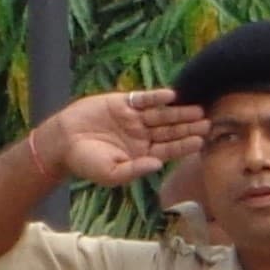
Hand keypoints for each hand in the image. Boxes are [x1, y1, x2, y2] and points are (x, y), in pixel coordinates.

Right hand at [35, 89, 204, 185]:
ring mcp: (133, 119)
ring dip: (179, 113)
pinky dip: (156, 97)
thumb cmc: (86, 162)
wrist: (61, 141)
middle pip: (170, 131)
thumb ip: (135, 170)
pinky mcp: (122, 103)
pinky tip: (171, 96)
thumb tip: (157, 165)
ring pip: (161, 115)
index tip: (201, 141)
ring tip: (197, 110)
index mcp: (142, 154)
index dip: (185, 145)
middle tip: (207, 123)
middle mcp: (142, 136)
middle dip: (188, 127)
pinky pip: (143, 99)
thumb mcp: (111, 173)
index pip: (169, 150)